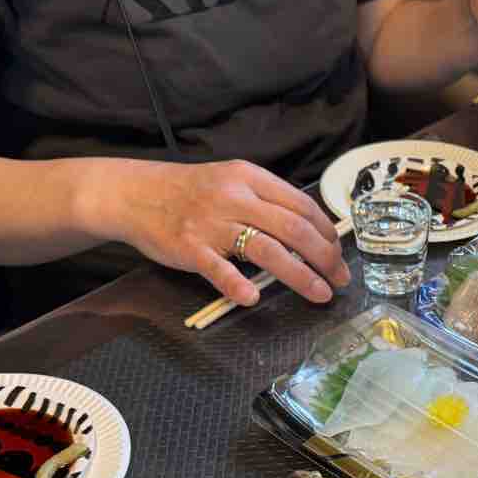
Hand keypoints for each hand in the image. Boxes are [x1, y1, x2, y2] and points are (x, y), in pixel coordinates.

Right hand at [82, 158, 349, 305]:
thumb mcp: (232, 182)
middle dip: (325, 258)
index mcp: (251, 178)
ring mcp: (212, 223)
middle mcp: (235, 198)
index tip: (340, 255)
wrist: (135, 193)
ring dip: (300, 275)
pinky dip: (238, 284)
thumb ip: (267, 202)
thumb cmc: (191, 192)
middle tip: (341, 280)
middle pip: (294, 229)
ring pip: (267, 249)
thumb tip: (310, 231)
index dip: (328, 233)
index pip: (303, 206)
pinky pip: (218, 268)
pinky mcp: (189, 247)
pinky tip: (254, 298)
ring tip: (320, 293)